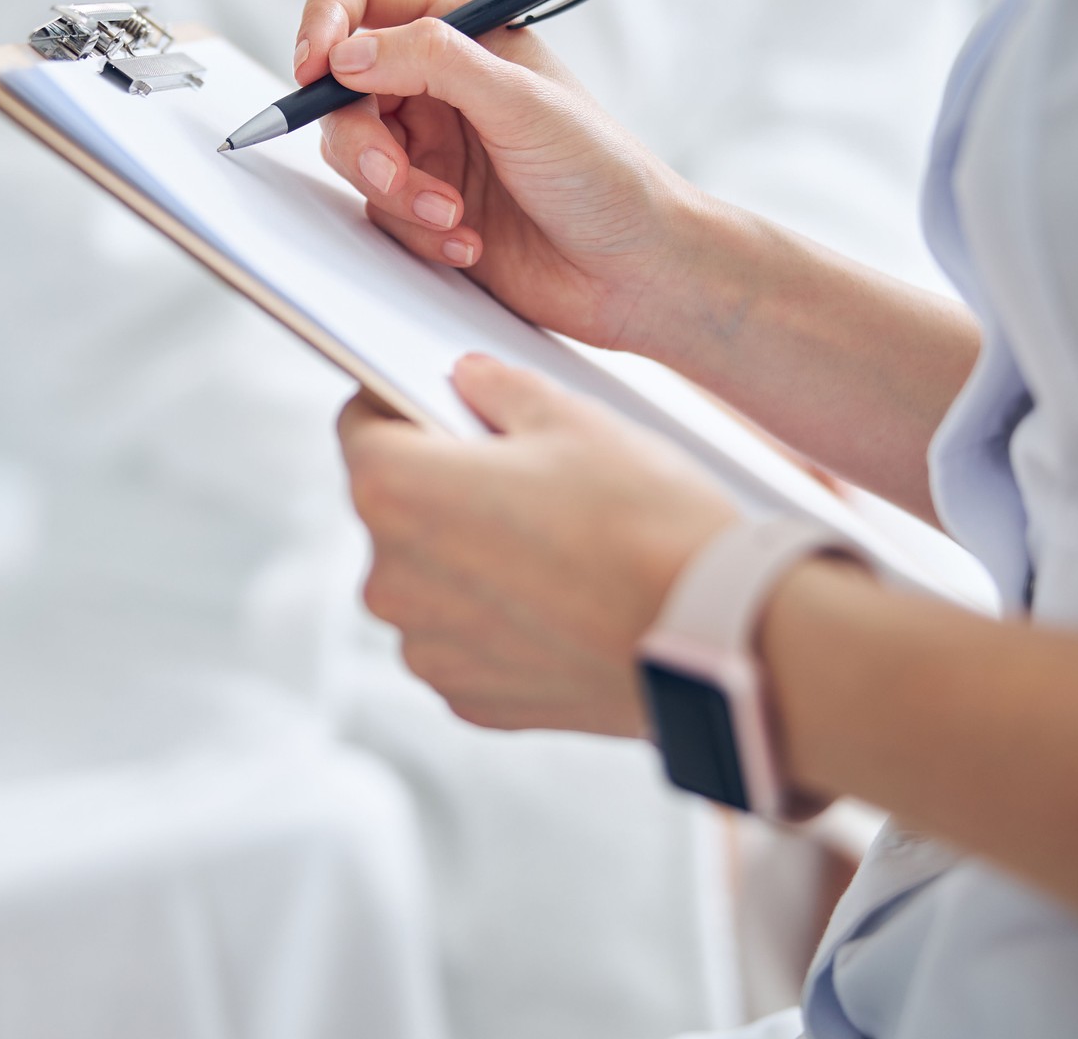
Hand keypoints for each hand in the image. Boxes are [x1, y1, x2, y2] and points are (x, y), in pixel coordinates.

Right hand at [296, 0, 689, 349]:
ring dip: (395, 192)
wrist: (632, 271)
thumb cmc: (602, 174)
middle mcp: (436, 81)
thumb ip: (430, 62)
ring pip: (350, 153)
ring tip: (453, 216)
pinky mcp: (422, 205)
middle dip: (360, 138)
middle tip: (392, 175)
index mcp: (464, 30)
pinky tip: (470, 242)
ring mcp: (426, 144)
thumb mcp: (520, 102)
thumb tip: (344, 53)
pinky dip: (416, 231)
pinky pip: (378, 211)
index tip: (315, 71)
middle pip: (339, 86)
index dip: (324, 23)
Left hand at [338, 355, 736, 735]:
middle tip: (520, 475)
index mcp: (393, 490)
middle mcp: (388, 576)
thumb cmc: (644, 518)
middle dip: (441, 486)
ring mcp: (425, 647)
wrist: (714, 636)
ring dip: (467, 558)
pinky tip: (560, 601)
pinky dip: (497, 619)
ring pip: (429, 579)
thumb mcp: (574, 418)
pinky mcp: (468, 697)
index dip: (400, 406)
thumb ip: (499, 389)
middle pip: (394, 508)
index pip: (362, 426)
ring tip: (551, 544)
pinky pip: (464, 639)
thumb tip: (469, 379)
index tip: (438, 406)